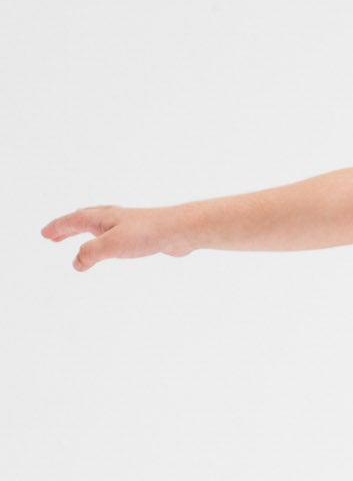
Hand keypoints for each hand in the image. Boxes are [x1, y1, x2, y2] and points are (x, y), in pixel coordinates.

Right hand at [39, 205, 189, 271]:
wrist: (180, 230)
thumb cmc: (147, 233)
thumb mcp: (111, 245)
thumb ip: (90, 254)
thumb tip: (76, 263)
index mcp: (101, 218)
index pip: (72, 221)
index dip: (57, 228)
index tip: (44, 234)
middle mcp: (112, 218)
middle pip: (83, 220)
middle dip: (67, 228)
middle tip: (53, 236)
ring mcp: (127, 224)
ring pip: (99, 225)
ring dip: (84, 231)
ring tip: (78, 237)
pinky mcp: (141, 233)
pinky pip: (114, 234)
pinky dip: (104, 238)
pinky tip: (112, 244)